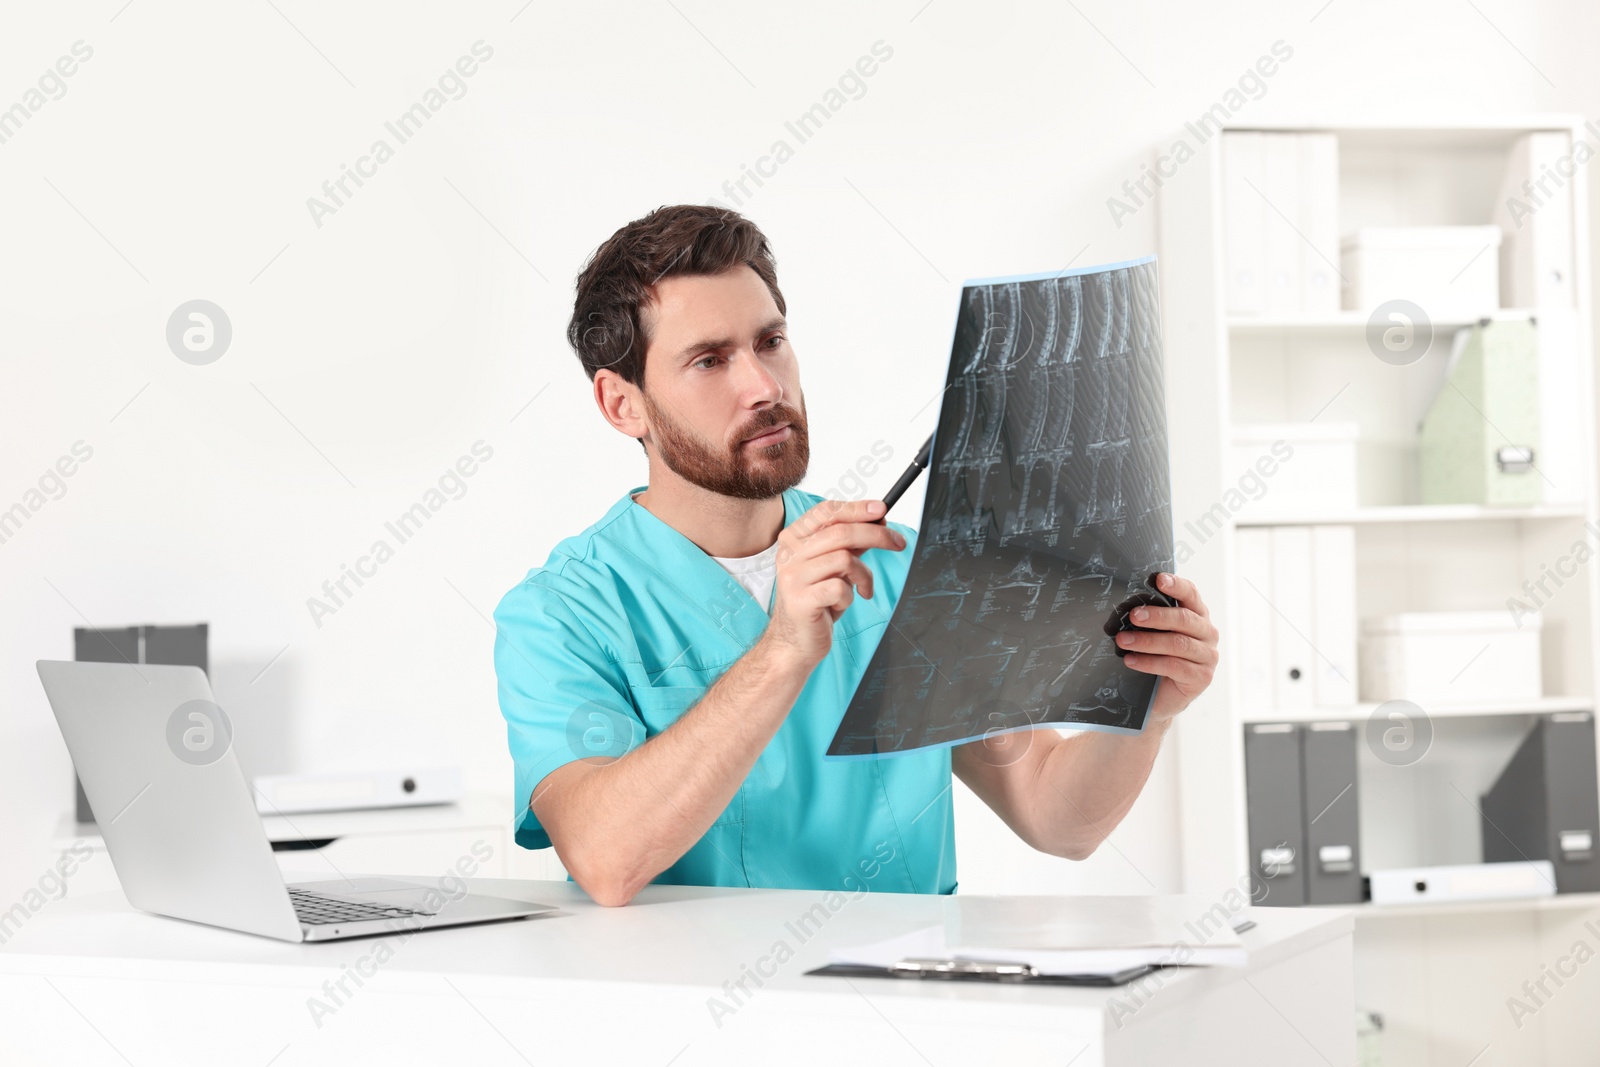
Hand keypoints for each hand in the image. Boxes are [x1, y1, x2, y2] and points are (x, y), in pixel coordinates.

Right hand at [762, 498, 905, 668]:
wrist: (795, 642)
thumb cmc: (817, 602)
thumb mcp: (835, 568)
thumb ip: (851, 544)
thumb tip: (877, 521)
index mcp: (794, 539)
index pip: (827, 512)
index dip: (858, 508)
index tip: (883, 510)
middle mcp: (789, 554)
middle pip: (841, 532)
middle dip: (877, 535)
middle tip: (898, 543)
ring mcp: (792, 577)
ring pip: (845, 559)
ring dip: (864, 576)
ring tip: (862, 589)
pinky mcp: (801, 600)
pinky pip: (841, 588)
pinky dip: (850, 597)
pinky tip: (841, 604)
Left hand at [1114, 572, 1217, 723]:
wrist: (1161, 697)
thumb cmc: (1157, 657)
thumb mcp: (1156, 633)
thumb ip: (1151, 618)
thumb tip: (1125, 602)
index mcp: (1197, 615)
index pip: (1191, 594)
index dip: (1176, 585)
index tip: (1159, 579)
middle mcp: (1207, 633)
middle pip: (1184, 619)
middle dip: (1156, 616)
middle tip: (1133, 616)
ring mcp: (1207, 656)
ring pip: (1177, 643)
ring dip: (1147, 641)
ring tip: (1122, 641)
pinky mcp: (1202, 677)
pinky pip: (1174, 666)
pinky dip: (1149, 662)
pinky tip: (1131, 661)